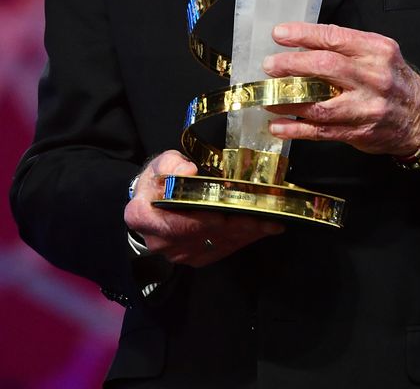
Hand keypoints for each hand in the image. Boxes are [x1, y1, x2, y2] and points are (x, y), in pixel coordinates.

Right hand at [124, 150, 283, 265]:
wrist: (151, 206)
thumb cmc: (159, 182)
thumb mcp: (159, 165)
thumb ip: (171, 164)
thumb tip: (188, 170)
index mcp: (144, 216)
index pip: (177, 221)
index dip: (204, 219)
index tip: (227, 213)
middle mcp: (161, 241)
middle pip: (205, 234)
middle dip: (237, 226)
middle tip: (266, 218)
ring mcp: (178, 253)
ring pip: (217, 244)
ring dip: (246, 235)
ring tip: (271, 223)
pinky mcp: (194, 258)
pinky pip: (222, 251)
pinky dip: (243, 240)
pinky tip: (261, 230)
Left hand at [262, 22, 419, 156]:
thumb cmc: (394, 80)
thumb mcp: (379, 53)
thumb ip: (347, 48)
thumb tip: (302, 44)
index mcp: (377, 50)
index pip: (335, 37)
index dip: (303, 35)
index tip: (279, 34)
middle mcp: (373, 77)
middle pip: (325, 67)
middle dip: (291, 65)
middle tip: (270, 66)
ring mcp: (366, 108)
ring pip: (319, 104)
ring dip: (287, 101)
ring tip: (267, 97)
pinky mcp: (358, 132)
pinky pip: (320, 131)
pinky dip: (295, 129)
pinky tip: (278, 126)